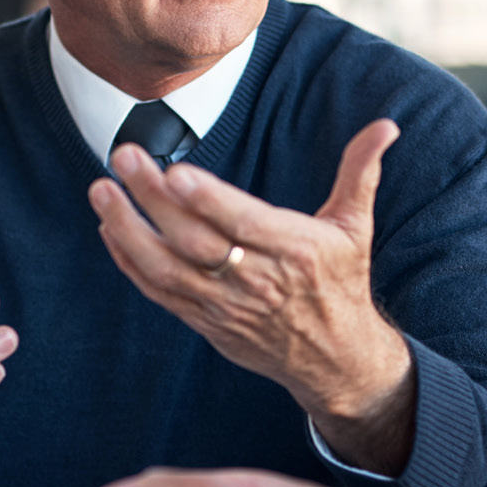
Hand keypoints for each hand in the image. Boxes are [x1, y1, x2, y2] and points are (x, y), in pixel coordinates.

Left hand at [87, 119, 417, 474]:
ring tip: (101, 191)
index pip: (245, 223)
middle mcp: (258, 280)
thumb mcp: (356, 227)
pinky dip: (131, 263)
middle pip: (197, 241)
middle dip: (154, 200)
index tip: (175, 172)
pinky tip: (110, 229)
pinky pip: (161, 294)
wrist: (335, 360)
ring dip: (130, 230)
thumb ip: (360, 172)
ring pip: (168, 270)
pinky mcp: (207, 323)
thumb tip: (385, 126)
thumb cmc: (341, 283)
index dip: (209, 200)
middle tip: (122, 157)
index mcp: (297, 251)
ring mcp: (227, 306)